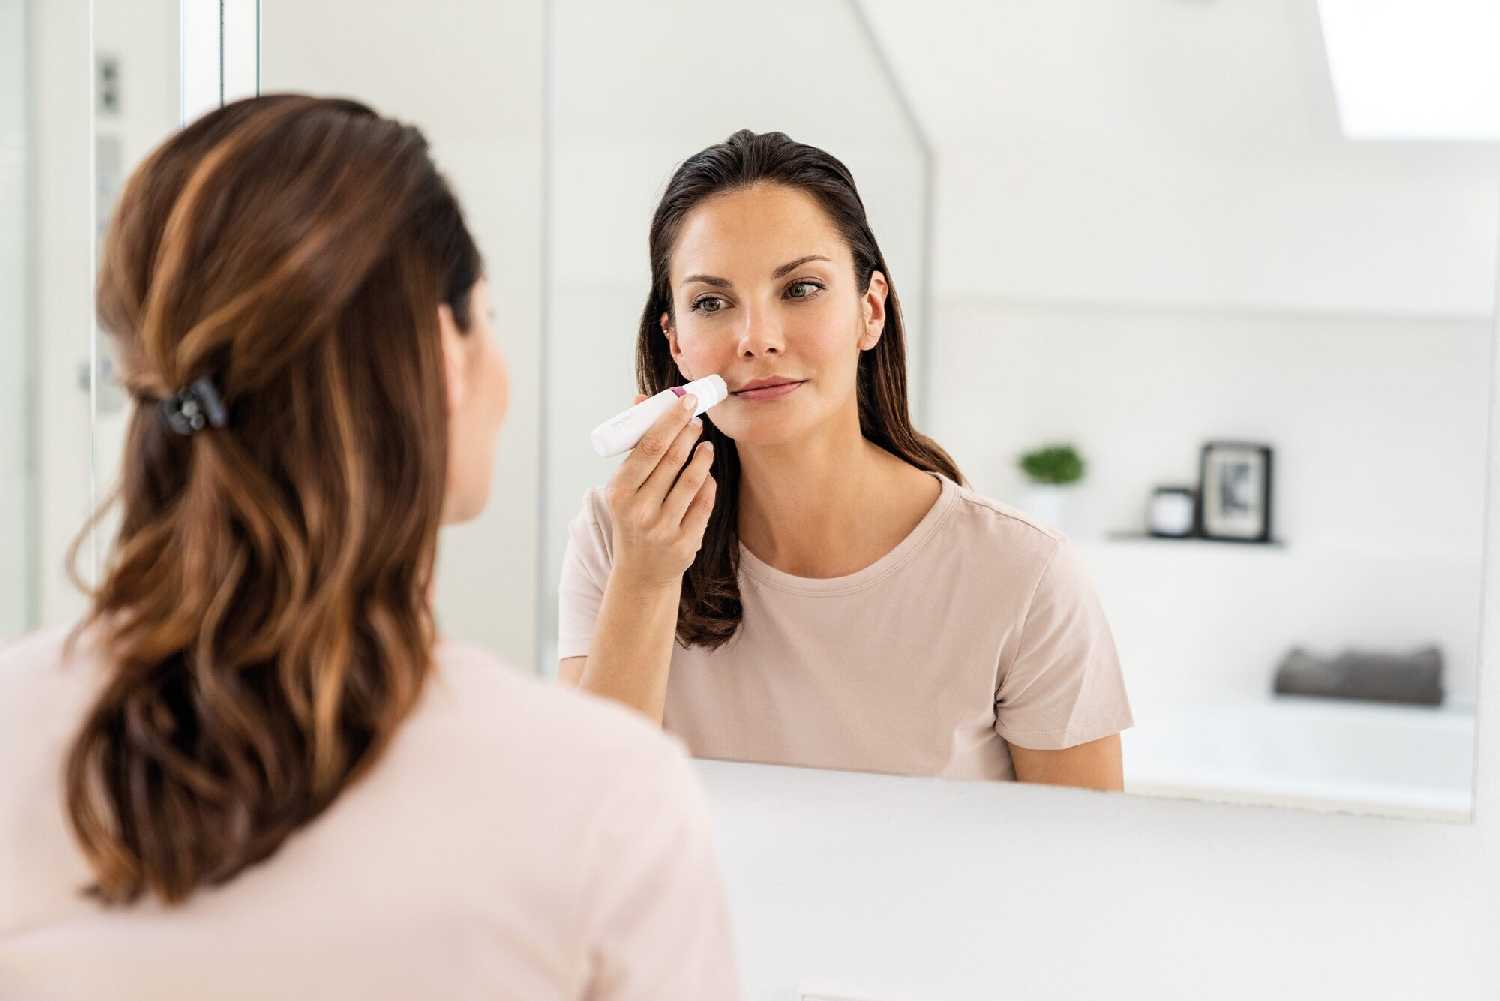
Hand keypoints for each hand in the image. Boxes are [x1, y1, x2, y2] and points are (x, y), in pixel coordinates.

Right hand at [604, 391, 716, 587]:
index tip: (686, 402)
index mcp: (619, 493)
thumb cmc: (633, 519)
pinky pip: (704, 502)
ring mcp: (663, 528)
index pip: (649, 446)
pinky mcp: (685, 542)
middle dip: (688, 433)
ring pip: (692, 479)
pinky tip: (707, 473)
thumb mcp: (624, 488)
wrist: (641, 572)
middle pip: (672, 459)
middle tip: (697, 419)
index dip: (670, 420)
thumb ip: (636, 447)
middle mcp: (640, 510)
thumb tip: (641, 399)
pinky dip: (708, 483)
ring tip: (705, 445)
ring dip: (702, 456)